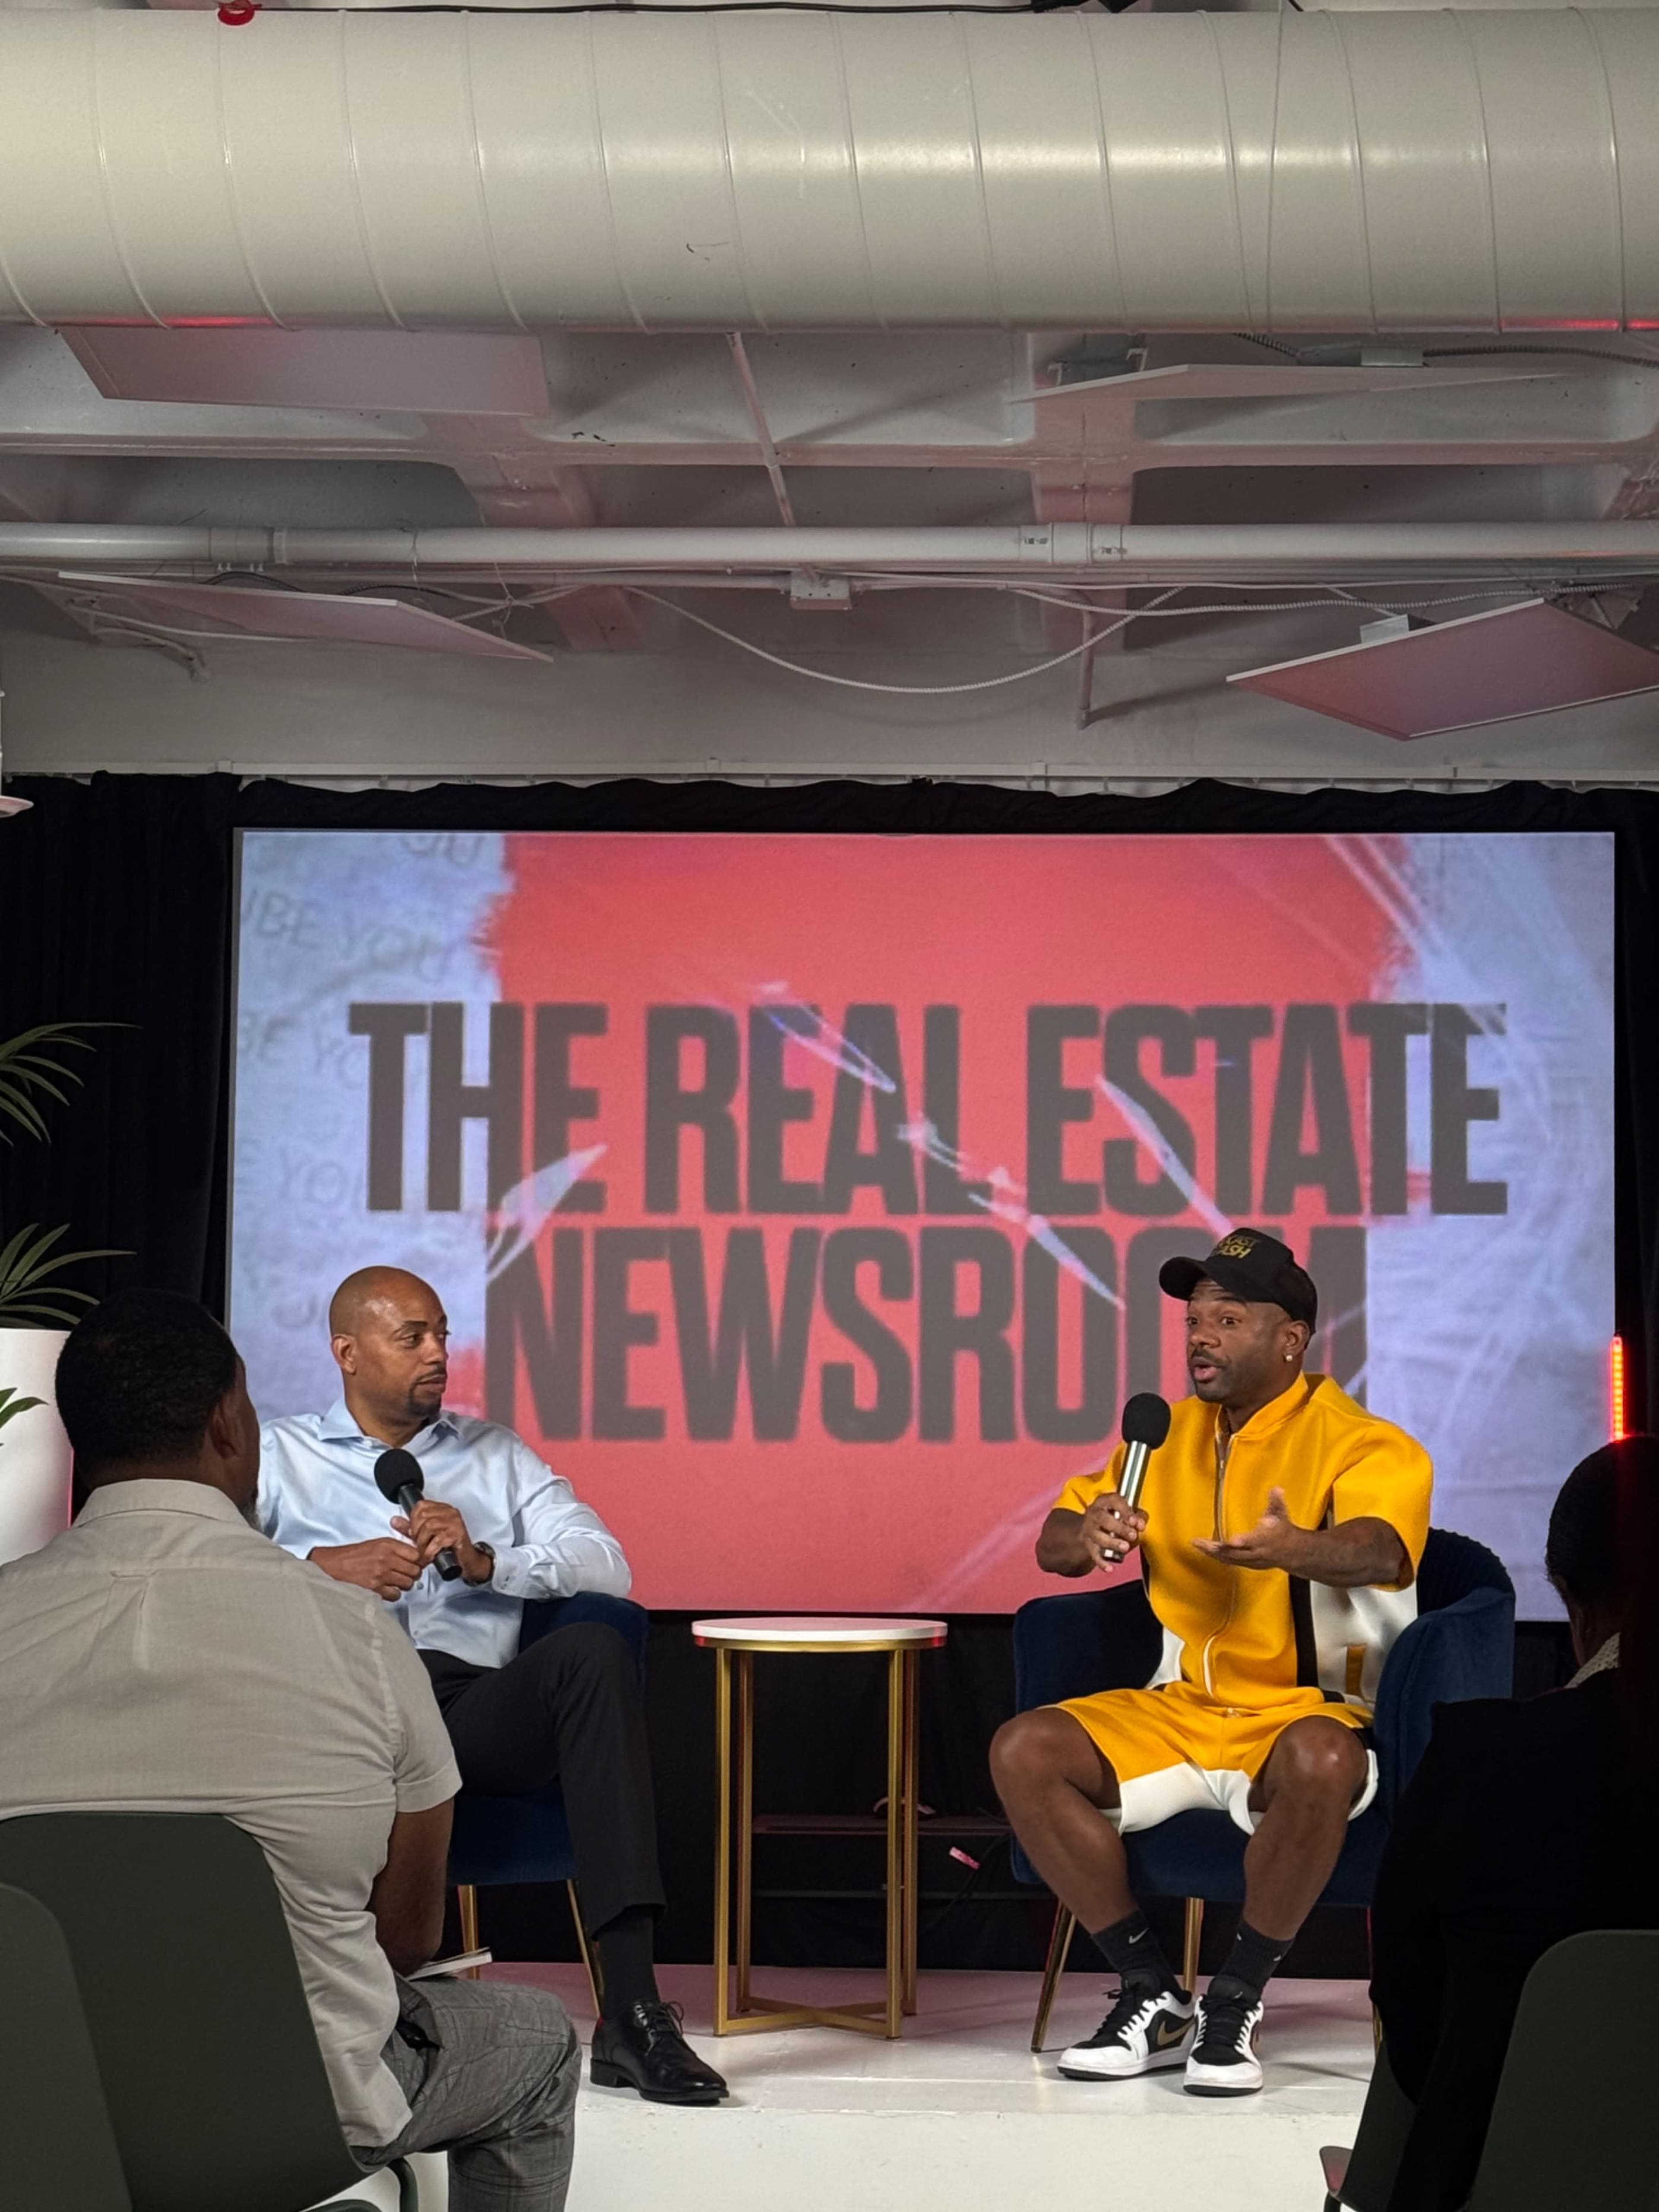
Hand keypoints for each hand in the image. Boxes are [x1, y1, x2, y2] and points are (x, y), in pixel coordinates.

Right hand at [309, 1537, 423, 1601]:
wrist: (333, 1564)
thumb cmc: (354, 1554)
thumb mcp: (377, 1543)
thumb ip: (396, 1548)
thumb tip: (415, 1556)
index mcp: (388, 1544)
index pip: (416, 1554)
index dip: (418, 1561)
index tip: (415, 1563)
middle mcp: (386, 1558)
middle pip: (415, 1570)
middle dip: (412, 1574)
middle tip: (405, 1574)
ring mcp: (381, 1574)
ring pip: (408, 1583)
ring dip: (403, 1585)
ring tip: (394, 1582)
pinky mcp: (375, 1588)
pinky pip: (395, 1595)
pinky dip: (393, 1594)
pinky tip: (386, 1589)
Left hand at [392, 1500, 493, 1585]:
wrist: (466, 1561)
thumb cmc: (447, 1547)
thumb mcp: (425, 1536)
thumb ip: (410, 1528)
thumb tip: (394, 1521)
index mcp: (442, 1509)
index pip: (421, 1505)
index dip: (412, 1520)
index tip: (413, 1533)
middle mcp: (450, 1512)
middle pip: (423, 1515)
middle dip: (416, 1532)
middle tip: (418, 1544)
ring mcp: (455, 1522)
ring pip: (429, 1526)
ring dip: (423, 1542)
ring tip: (424, 1551)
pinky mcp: (458, 1534)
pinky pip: (439, 1539)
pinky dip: (431, 1549)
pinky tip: (430, 1555)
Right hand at [1079, 1491, 1145, 1572]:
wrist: (1091, 1528)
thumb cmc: (1112, 1517)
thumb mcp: (1124, 1511)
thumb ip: (1137, 1516)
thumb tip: (1142, 1522)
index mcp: (1104, 1502)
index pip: (1114, 1502)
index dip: (1126, 1511)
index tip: (1135, 1521)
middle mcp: (1094, 1514)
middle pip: (1104, 1519)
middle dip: (1120, 1528)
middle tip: (1133, 1535)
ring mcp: (1090, 1530)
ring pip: (1098, 1537)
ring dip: (1112, 1543)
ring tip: (1125, 1547)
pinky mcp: (1088, 1545)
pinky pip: (1094, 1555)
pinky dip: (1102, 1562)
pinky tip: (1110, 1568)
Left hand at [1192, 1487, 1310, 1572]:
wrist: (1294, 1552)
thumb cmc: (1284, 1530)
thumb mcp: (1281, 1514)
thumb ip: (1276, 1502)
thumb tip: (1277, 1488)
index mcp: (1264, 1539)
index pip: (1251, 1541)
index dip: (1241, 1541)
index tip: (1230, 1540)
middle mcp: (1256, 1552)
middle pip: (1234, 1553)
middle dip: (1216, 1549)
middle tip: (1199, 1542)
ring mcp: (1252, 1561)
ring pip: (1230, 1559)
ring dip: (1213, 1553)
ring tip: (1197, 1545)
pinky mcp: (1248, 1564)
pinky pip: (1230, 1562)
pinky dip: (1218, 1557)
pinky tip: (1206, 1551)